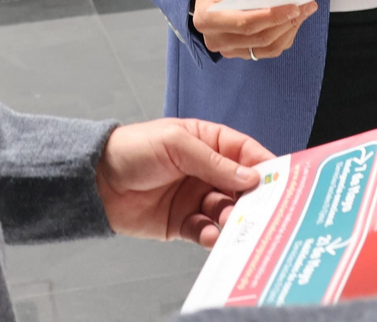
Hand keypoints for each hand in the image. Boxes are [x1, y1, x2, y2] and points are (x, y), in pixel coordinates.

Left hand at [95, 118, 273, 246]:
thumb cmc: (132, 149)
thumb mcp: (176, 145)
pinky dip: (212, 234)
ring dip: (232, 218)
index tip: (281, 179)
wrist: (95, 180)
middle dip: (251, 198)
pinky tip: (212, 234)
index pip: (245, 152)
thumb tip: (250, 177)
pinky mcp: (183, 222)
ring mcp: (196, 197)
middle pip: (240, 186)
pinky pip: (206, 230)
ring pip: (226, 211)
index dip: (263, 165)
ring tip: (230, 221)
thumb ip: (214, 162)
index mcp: (207, 142)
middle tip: (261, 208)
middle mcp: (206, 171)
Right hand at [191, 0, 317, 59]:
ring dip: (289, 30)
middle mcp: (215, 39)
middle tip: (307, 6)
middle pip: (259, 38)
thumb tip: (284, 1)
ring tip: (304, 12)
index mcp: (208, 18)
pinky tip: (293, 20)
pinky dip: (284, 36)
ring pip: (266, 48)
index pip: (245, 24)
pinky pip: (267, 50)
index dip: (273, 17)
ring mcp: (228, 49)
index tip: (295, 7)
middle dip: (287, 23)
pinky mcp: (240, 52)